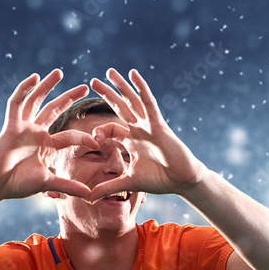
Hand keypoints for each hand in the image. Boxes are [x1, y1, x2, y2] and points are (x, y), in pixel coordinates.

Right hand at [0, 70, 99, 200]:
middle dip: (69, 97)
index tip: (98, 141)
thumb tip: (91, 195)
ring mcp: (23, 127)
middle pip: (54, 109)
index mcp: (46, 145)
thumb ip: (69, 186)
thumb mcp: (48, 183)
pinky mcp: (10, 126)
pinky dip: (24, 89)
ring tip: (59, 73)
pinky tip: (34, 77)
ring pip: (36, 101)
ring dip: (47, 86)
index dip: (84, 138)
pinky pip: (16, 103)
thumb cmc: (18, 184)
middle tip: (86, 86)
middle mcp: (36, 132)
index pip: (70, 136)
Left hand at [87, 68, 207, 200]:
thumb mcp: (128, 183)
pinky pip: (148, 102)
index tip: (93, 141)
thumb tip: (87, 197)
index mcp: (131, 141)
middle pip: (120, 107)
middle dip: (108, 94)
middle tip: (93, 80)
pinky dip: (141, 88)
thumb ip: (108, 186)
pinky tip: (134, 74)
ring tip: (109, 72)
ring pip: (132, 101)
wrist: (181, 181)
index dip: (100, 132)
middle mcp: (139, 129)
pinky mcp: (158, 124)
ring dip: (121, 86)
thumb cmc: (159, 180)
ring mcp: (149, 125)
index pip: (111, 129)